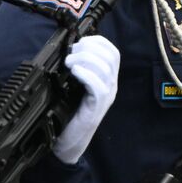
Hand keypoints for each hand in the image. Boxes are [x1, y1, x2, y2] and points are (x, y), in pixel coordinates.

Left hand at [52, 35, 119, 164]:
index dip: (98, 42)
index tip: (81, 42)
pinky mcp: (98, 107)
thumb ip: (77, 69)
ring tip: (69, 63)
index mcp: (107, 79)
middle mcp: (111, 86)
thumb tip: (68, 50)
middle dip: (90, 48)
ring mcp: (106, 97)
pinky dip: (86, 75)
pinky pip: (98, 86)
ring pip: (105, 69)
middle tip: (71, 54)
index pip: (113, 52)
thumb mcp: (74, 85)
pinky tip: (75, 73)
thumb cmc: (69, 113)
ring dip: (85, 59)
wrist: (69, 140)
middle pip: (110, 57)